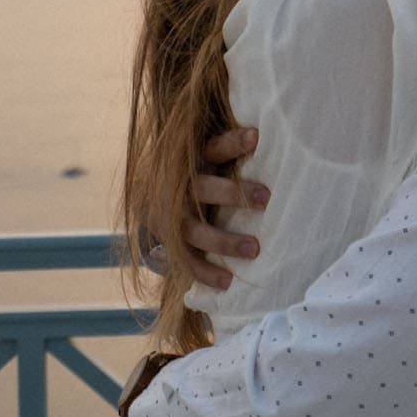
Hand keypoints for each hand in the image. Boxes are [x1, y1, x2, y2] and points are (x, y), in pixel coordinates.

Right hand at [181, 126, 268, 292]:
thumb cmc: (198, 173)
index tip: (256, 136)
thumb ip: (233, 148)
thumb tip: (269, 133)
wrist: (147, 195)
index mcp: (193, 162)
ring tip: (254, 249)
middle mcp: (182, 188)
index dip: (233, 142)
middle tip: (266, 199)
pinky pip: (187, 261)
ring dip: (224, 240)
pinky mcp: (171, 243)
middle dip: (233, 193)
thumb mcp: (208, 156)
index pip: (214, 148)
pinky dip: (206, 273)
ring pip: (196, 230)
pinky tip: (228, 282)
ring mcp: (173, 218)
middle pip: (203, 188)